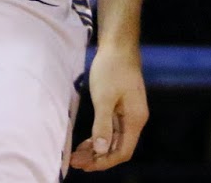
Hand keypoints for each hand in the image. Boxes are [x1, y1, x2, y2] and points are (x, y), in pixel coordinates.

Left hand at [70, 43, 147, 171]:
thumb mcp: (104, 97)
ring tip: (77, 155)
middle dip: (97, 158)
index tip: (85, 165)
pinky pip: (111, 129)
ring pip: (113, 140)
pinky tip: (85, 142)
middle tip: (75, 162)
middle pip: (117, 148)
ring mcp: (128, 114)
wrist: (118, 45)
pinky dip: (99, 137)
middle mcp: (134, 120)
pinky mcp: (121, 107)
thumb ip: (102, 125)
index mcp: (134, 119)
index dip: (104, 162)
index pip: (122, 152)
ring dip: (96, 149)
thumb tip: (101, 150)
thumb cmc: (111, 68)